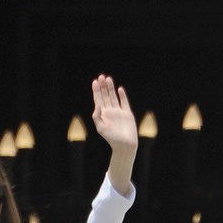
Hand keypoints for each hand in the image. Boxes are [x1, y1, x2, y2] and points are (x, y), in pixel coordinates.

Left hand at [91, 75, 136, 194]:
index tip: (95, 82)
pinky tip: (119, 89)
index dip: (96, 91)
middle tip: (101, 77)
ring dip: (111, 88)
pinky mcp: (127, 113)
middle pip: (105, 96)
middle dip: (103, 87)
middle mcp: (110, 112)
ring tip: (108, 79)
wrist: (125, 145)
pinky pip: (124, 102)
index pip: (98, 100)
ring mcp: (119, 112)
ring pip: (113, 97)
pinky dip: (122, 95)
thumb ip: (97, 116)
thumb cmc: (112, 139)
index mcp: (103, 115)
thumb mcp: (101, 128)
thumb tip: (97, 105)